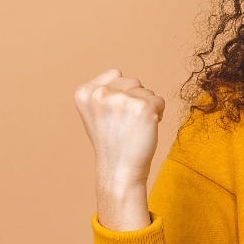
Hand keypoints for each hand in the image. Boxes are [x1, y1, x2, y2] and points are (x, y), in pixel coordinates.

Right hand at [73, 69, 165, 229]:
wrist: (119, 170)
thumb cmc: (111, 141)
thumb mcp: (95, 112)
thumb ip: (102, 90)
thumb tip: (117, 72)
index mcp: (85, 92)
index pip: (115, 74)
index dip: (121, 94)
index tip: (114, 116)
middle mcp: (100, 94)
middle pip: (132, 81)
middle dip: (134, 99)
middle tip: (126, 124)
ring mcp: (122, 100)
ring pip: (147, 91)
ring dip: (146, 107)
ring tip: (134, 127)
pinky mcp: (143, 108)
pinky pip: (159, 101)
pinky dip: (158, 114)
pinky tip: (145, 129)